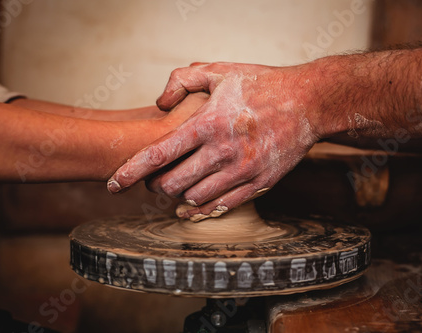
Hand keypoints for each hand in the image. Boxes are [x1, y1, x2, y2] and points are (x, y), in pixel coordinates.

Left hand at [107, 62, 321, 219]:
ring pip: (194, 198)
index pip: (159, 154)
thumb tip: (158, 104)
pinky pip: (221, 206)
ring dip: (177, 196)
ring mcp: (242, 171)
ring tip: (175, 187)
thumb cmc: (262, 85)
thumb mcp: (219, 69)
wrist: (308, 102)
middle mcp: (223, 151)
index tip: (113, 183)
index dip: (131, 171)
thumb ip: (181, 80)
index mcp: (208, 123)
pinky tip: (190, 207)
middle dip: (154, 185)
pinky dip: (200, 210)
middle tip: (153, 179)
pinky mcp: (259, 184)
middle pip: (172, 183)